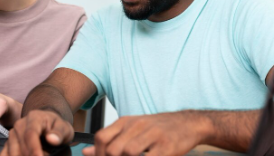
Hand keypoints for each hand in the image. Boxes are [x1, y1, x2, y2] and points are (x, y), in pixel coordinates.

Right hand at [0, 110, 73, 155]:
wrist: (48, 124)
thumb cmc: (57, 127)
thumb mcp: (64, 128)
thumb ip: (59, 133)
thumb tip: (52, 139)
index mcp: (34, 117)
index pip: (31, 134)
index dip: (34, 148)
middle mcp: (20, 124)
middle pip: (20, 145)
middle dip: (30, 155)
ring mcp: (13, 134)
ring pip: (12, 151)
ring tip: (39, 155)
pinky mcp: (9, 143)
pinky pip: (5, 154)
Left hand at [82, 111, 209, 155]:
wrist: (187, 123)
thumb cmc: (157, 128)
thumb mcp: (131, 129)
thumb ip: (110, 139)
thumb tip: (86, 152)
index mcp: (125, 121)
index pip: (101, 137)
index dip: (98, 153)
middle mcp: (137, 126)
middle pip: (113, 149)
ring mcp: (152, 135)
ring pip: (128, 153)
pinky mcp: (167, 146)